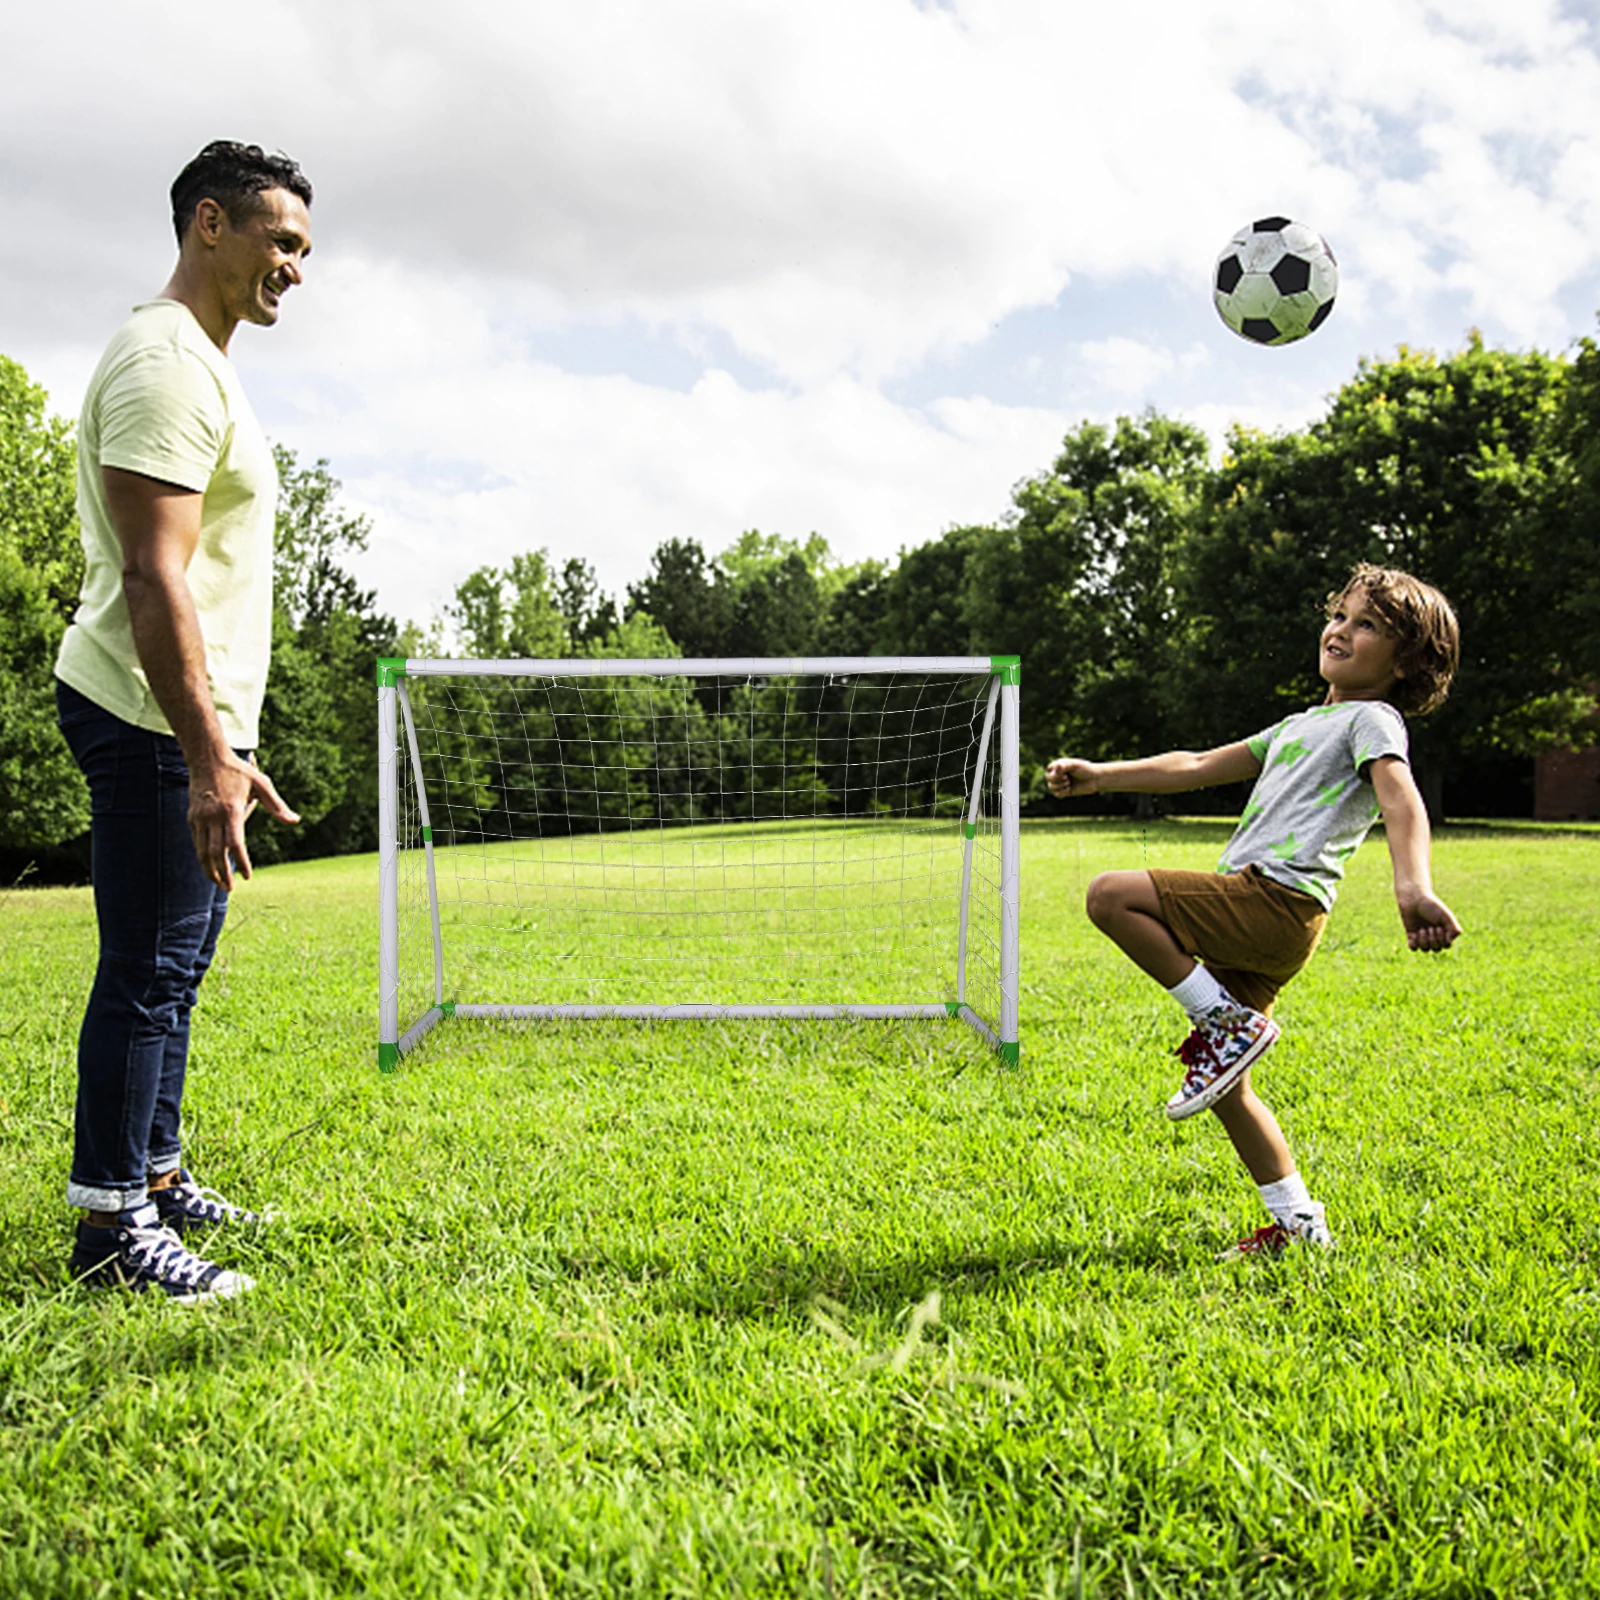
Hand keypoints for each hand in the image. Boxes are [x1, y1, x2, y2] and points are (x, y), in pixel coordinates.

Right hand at [187, 753, 299, 890]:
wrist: (206, 757)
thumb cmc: (238, 771)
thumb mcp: (262, 783)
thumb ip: (277, 805)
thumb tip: (295, 821)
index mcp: (231, 810)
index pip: (235, 843)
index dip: (242, 862)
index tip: (249, 877)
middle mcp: (212, 816)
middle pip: (215, 853)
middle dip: (222, 874)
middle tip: (231, 889)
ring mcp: (199, 817)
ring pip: (202, 851)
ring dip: (210, 870)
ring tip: (220, 883)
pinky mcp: (191, 817)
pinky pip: (196, 842)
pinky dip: (203, 857)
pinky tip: (211, 866)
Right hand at [1047, 757, 1099, 797]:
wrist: (1095, 779)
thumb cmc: (1085, 769)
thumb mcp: (1074, 765)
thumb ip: (1064, 766)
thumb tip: (1055, 768)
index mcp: (1060, 765)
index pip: (1049, 769)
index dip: (1054, 772)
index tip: (1064, 772)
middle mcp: (1059, 774)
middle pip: (1048, 779)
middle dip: (1057, 780)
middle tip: (1067, 778)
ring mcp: (1061, 783)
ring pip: (1051, 787)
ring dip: (1060, 786)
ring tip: (1069, 783)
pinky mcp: (1065, 791)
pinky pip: (1056, 794)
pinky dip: (1062, 792)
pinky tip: (1069, 789)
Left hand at [1398, 890, 1460, 952]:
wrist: (1413, 899)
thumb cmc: (1431, 906)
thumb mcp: (1446, 916)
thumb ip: (1453, 928)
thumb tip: (1449, 942)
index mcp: (1444, 930)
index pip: (1446, 945)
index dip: (1442, 940)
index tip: (1439, 928)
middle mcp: (1434, 935)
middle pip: (1436, 948)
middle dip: (1433, 940)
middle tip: (1429, 928)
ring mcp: (1422, 936)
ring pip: (1425, 949)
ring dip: (1423, 941)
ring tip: (1421, 929)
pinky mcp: (1411, 935)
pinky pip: (1413, 948)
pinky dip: (1414, 945)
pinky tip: (1414, 935)